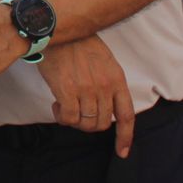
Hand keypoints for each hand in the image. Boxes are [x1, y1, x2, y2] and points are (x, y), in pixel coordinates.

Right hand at [37, 35, 134, 156]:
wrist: (58, 31)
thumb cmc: (78, 44)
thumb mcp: (104, 61)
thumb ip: (108, 83)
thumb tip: (102, 107)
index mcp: (116, 79)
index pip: (126, 115)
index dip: (125, 137)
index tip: (122, 152)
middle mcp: (104, 86)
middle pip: (101, 123)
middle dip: (88, 124)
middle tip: (77, 113)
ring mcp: (86, 89)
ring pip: (85, 123)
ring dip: (74, 120)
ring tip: (65, 107)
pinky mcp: (67, 90)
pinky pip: (69, 118)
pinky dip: (62, 117)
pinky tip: (56, 105)